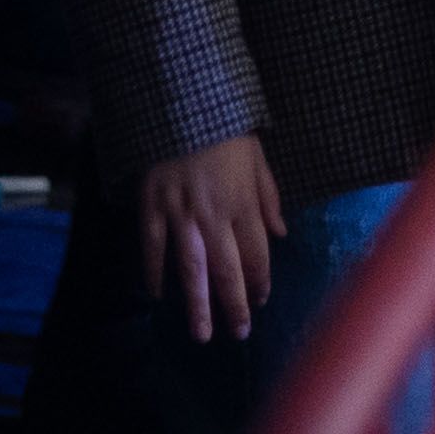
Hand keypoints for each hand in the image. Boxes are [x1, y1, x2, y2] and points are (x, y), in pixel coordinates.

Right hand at [142, 134, 284, 343]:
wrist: (180, 99)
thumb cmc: (224, 128)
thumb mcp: (257, 156)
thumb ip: (269, 197)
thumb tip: (282, 235)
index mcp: (242, 202)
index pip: (256, 254)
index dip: (260, 282)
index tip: (261, 301)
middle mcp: (213, 214)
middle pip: (226, 271)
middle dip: (234, 306)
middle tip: (238, 334)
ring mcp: (179, 212)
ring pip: (190, 268)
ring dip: (197, 304)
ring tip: (201, 334)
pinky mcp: (151, 204)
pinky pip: (152, 246)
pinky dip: (153, 272)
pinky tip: (157, 294)